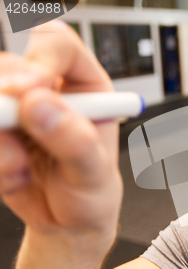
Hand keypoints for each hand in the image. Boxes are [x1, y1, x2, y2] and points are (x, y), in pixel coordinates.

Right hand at [0, 21, 121, 243]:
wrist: (68, 221)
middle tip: (11, 130)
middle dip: (6, 102)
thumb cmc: (92, 190)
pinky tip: (15, 176)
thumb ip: (73, 140)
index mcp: (84, 86)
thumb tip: (40, 103)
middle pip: (7, 66)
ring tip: (22, 168)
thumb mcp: (94, 172)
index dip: (40, 59)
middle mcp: (46, 90)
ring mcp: (15, 108)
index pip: (57, 44)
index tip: (33, 89)